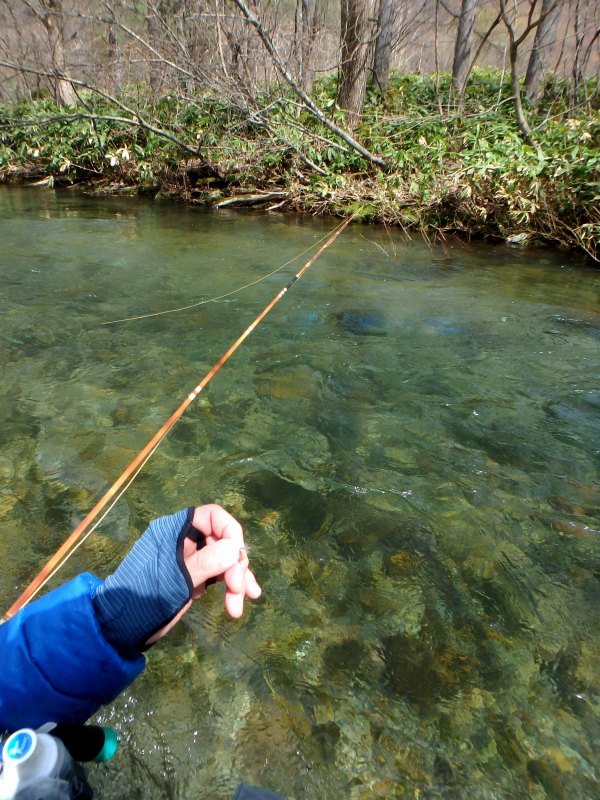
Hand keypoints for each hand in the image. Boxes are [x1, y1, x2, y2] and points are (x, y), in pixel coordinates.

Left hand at [146, 505, 261, 644]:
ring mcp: (190, 559)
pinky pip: (218, 575)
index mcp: (176, 530)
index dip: (231, 533)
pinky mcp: (193, 576)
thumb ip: (207, 561)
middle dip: (235, 566)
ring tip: (239, 607)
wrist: (123, 627)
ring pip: (224, 560)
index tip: (237, 559)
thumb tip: (235, 548)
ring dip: (236, 581)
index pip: (213, 517)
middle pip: (223, 541)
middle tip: (239, 590)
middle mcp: (185, 540)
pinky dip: (230, 587)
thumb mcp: (178, 580)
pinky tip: (235, 604)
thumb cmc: (146, 598)